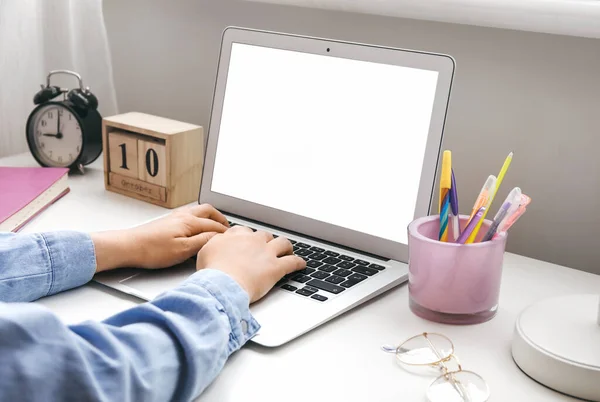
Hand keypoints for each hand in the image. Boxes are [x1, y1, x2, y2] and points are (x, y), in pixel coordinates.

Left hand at [92, 204, 228, 271]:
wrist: (128, 246)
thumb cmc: (152, 250)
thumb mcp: (182, 250)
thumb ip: (202, 242)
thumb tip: (217, 237)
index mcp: (189, 222)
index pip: (214, 225)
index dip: (225, 232)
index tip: (232, 239)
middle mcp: (183, 216)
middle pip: (207, 211)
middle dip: (220, 218)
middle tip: (228, 228)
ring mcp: (174, 217)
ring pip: (198, 211)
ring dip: (209, 216)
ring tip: (215, 225)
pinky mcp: (167, 222)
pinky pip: (189, 214)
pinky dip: (199, 218)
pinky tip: (196, 226)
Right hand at [196, 226, 305, 302]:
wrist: (222, 284)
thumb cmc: (211, 272)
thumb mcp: (205, 253)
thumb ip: (214, 246)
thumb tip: (216, 246)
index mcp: (235, 236)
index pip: (243, 230)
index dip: (247, 237)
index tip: (247, 242)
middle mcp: (252, 240)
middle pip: (264, 235)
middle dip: (266, 241)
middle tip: (266, 248)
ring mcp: (266, 253)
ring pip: (282, 243)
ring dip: (285, 246)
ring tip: (287, 250)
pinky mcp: (276, 267)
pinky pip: (292, 262)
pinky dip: (298, 263)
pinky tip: (301, 264)